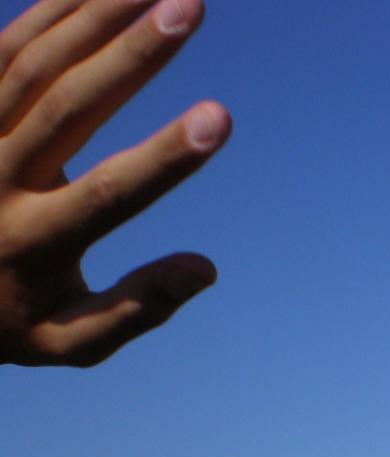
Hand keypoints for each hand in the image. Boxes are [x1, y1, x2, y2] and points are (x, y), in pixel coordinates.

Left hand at [0, 0, 228, 366]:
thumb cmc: (6, 314)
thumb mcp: (68, 341)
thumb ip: (136, 310)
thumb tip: (204, 269)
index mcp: (32, 245)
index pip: (108, 195)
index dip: (164, 157)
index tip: (219, 116)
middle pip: (66, 106)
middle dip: (132, 55)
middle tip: (188, 6)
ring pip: (30, 62)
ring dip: (97, 17)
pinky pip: (3, 48)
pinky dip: (52, 13)